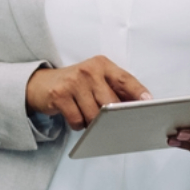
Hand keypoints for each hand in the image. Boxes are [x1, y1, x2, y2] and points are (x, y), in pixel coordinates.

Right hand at [27, 56, 151, 129]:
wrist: (41, 84)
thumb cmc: (76, 84)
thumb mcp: (96, 79)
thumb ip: (114, 89)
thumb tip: (136, 108)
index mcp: (102, 65)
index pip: (125, 79)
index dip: (138, 92)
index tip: (148, 102)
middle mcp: (89, 70)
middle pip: (111, 103)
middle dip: (112, 118)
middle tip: (112, 124)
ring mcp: (74, 82)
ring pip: (94, 115)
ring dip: (93, 123)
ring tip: (87, 114)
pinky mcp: (60, 95)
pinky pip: (77, 120)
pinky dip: (79, 125)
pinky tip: (75, 116)